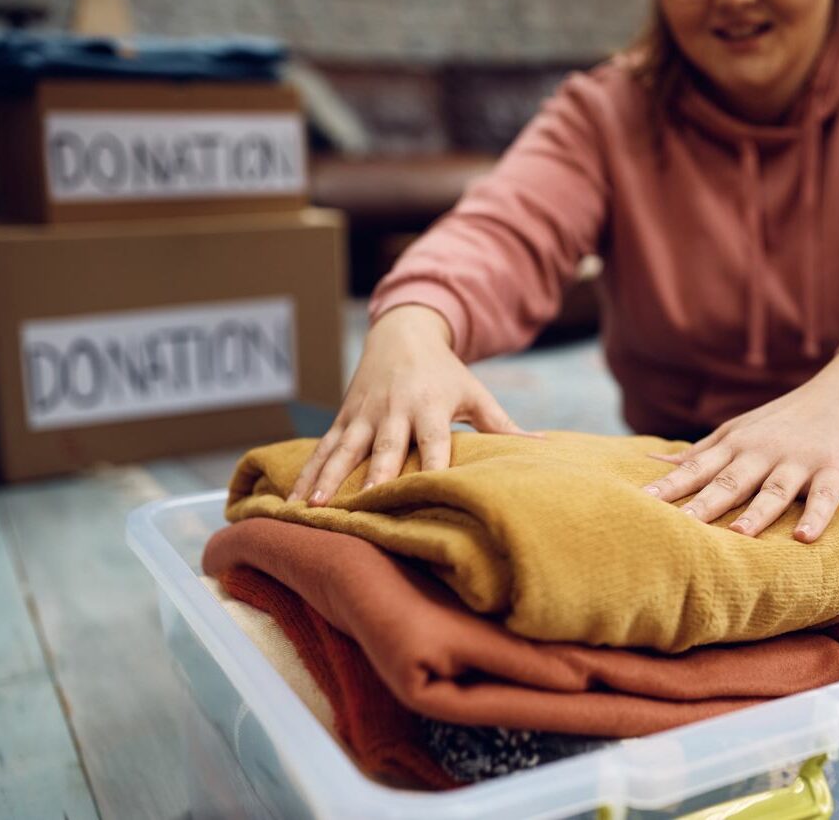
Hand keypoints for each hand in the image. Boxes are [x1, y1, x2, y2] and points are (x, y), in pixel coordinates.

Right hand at [290, 305, 530, 505]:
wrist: (402, 333)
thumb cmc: (446, 373)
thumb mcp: (475, 393)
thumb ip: (503, 424)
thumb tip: (546, 445)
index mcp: (430, 406)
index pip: (433, 443)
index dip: (430, 467)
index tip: (424, 492)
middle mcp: (394, 410)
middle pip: (384, 447)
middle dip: (372, 476)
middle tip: (360, 504)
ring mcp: (364, 413)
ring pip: (343, 449)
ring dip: (327, 478)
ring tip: (312, 507)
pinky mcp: (343, 416)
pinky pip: (322, 447)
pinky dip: (306, 472)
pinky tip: (292, 499)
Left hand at [642, 343, 838, 541]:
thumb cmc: (781, 421)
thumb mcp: (737, 430)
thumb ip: (699, 451)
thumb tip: (653, 462)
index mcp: (735, 445)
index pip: (696, 468)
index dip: (669, 486)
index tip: (640, 503)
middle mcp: (762, 452)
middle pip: (729, 481)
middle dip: (703, 504)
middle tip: (677, 527)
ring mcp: (799, 461)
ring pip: (774, 490)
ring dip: (756, 513)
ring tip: (736, 535)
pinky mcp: (834, 470)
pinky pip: (825, 496)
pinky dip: (817, 516)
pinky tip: (804, 537)